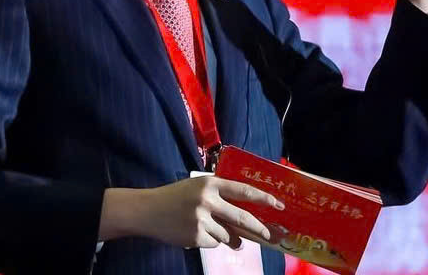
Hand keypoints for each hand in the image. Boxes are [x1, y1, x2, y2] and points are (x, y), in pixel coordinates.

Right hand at [102, 176, 283, 249]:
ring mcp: (201, 219)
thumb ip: (220, 198)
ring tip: (221, 234)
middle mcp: (207, 200)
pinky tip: (196, 233)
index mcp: (210, 183)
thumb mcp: (197, 188)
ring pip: (227, 235)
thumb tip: (244, 225)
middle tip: (272, 236)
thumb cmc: (175, 197)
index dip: (263, 198)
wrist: (148, 211)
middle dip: (260, 229)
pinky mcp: (195, 236)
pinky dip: (210, 241)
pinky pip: (213, 243)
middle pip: (242, 218)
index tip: (279, 205)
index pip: (243, 191)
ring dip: (229, 238)